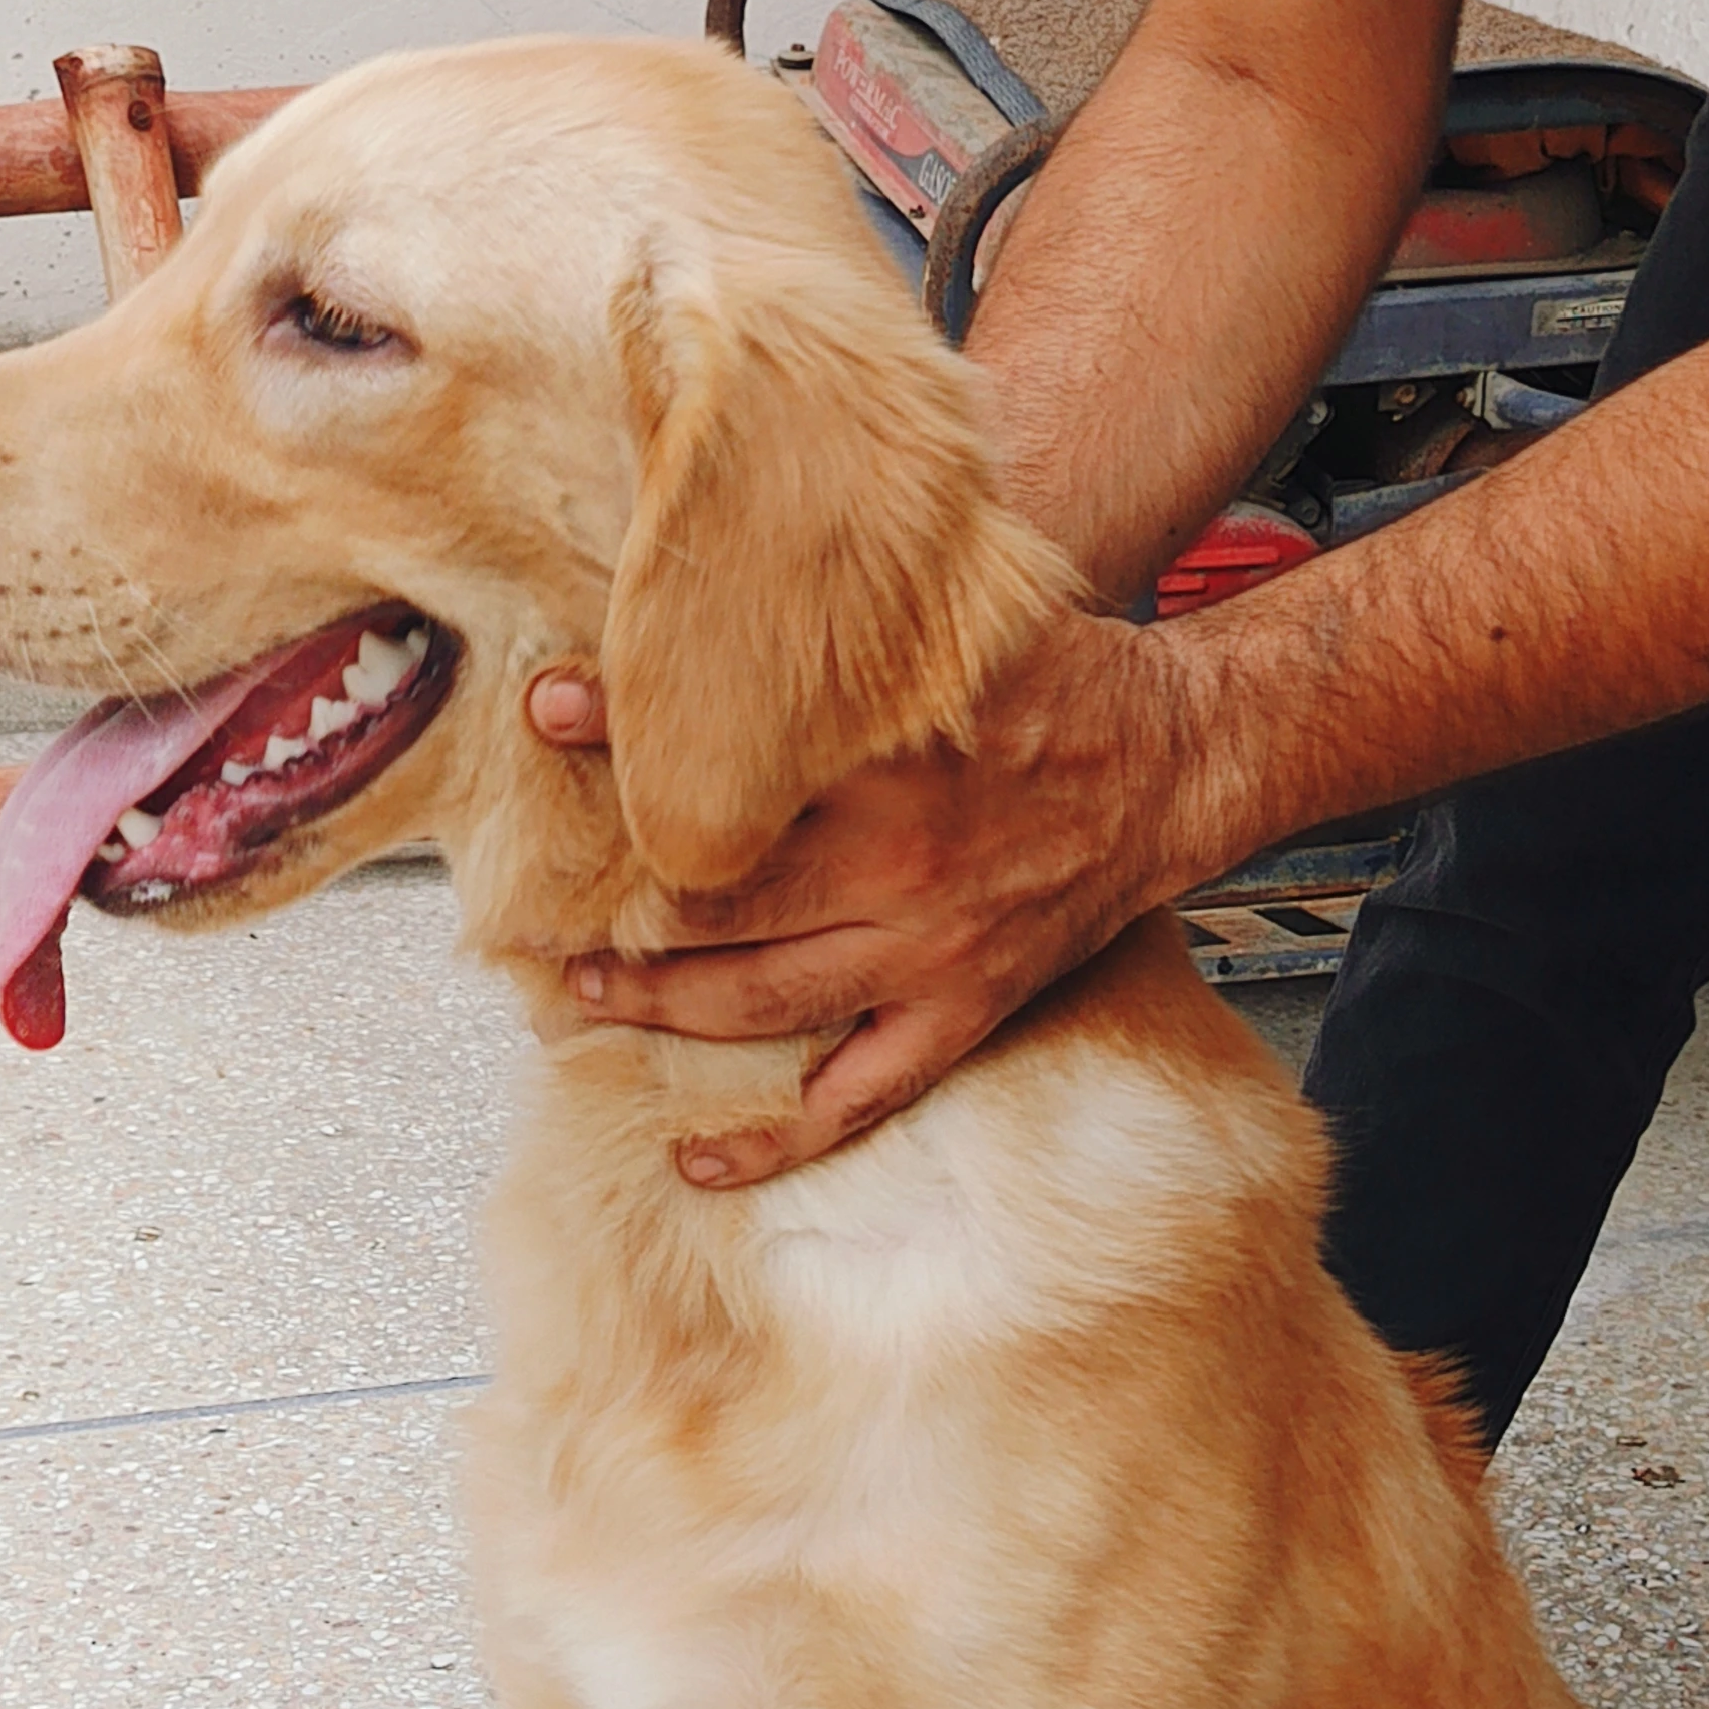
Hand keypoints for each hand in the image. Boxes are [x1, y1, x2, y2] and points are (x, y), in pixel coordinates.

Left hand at [530, 612, 1201, 1184]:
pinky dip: (772, 1142)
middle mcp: (900, 871)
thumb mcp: (961, 621)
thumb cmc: (1063, 681)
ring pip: (759, 1004)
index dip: (625, 737)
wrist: (1177, 766)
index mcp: (891, 765)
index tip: (545, 712)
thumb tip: (738, 548)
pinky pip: (854, 1103)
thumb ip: (855, 611)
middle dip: (615, 908)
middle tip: (531, 908)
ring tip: (581, 996)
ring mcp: (926, 958)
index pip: (729, 761)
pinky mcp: (958, 1017)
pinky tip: (697, 1161)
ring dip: (658, 1008)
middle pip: (718, 903)